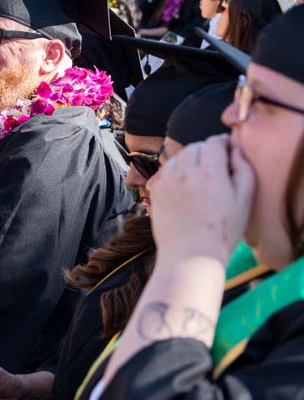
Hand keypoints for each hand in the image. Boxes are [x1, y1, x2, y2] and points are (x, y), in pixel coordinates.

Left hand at [145, 135, 251, 263]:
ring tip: (201, 174)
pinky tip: (185, 183)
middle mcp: (184, 172)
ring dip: (189, 159)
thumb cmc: (222, 232)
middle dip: (207, 150)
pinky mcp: (156, 191)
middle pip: (195, 147)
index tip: (229, 149)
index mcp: (209, 173)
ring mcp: (167, 181)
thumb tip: (236, 151)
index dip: (223, 143)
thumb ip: (243, 171)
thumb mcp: (244, 201)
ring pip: (177, 157)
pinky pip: (165, 171)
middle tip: (217, 162)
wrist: (190, 256)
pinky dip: (175, 171)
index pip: (214, 144)